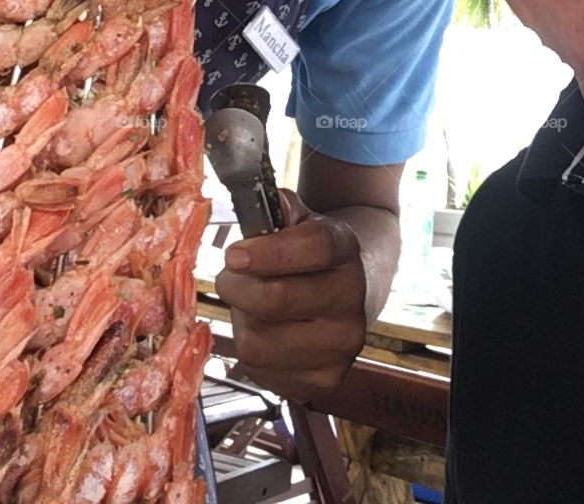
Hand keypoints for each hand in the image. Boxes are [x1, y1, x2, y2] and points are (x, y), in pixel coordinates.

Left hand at [215, 190, 367, 401]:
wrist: (345, 294)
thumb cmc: (310, 256)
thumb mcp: (299, 222)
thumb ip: (281, 209)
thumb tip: (274, 203)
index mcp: (345, 249)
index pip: (314, 248)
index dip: (268, 252)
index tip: (234, 255)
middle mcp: (352, 300)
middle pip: (276, 300)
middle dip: (237, 288)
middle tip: (230, 278)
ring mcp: (343, 346)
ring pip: (259, 343)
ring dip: (241, 323)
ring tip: (250, 309)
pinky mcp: (326, 381)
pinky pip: (261, 372)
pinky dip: (252, 354)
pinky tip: (267, 334)